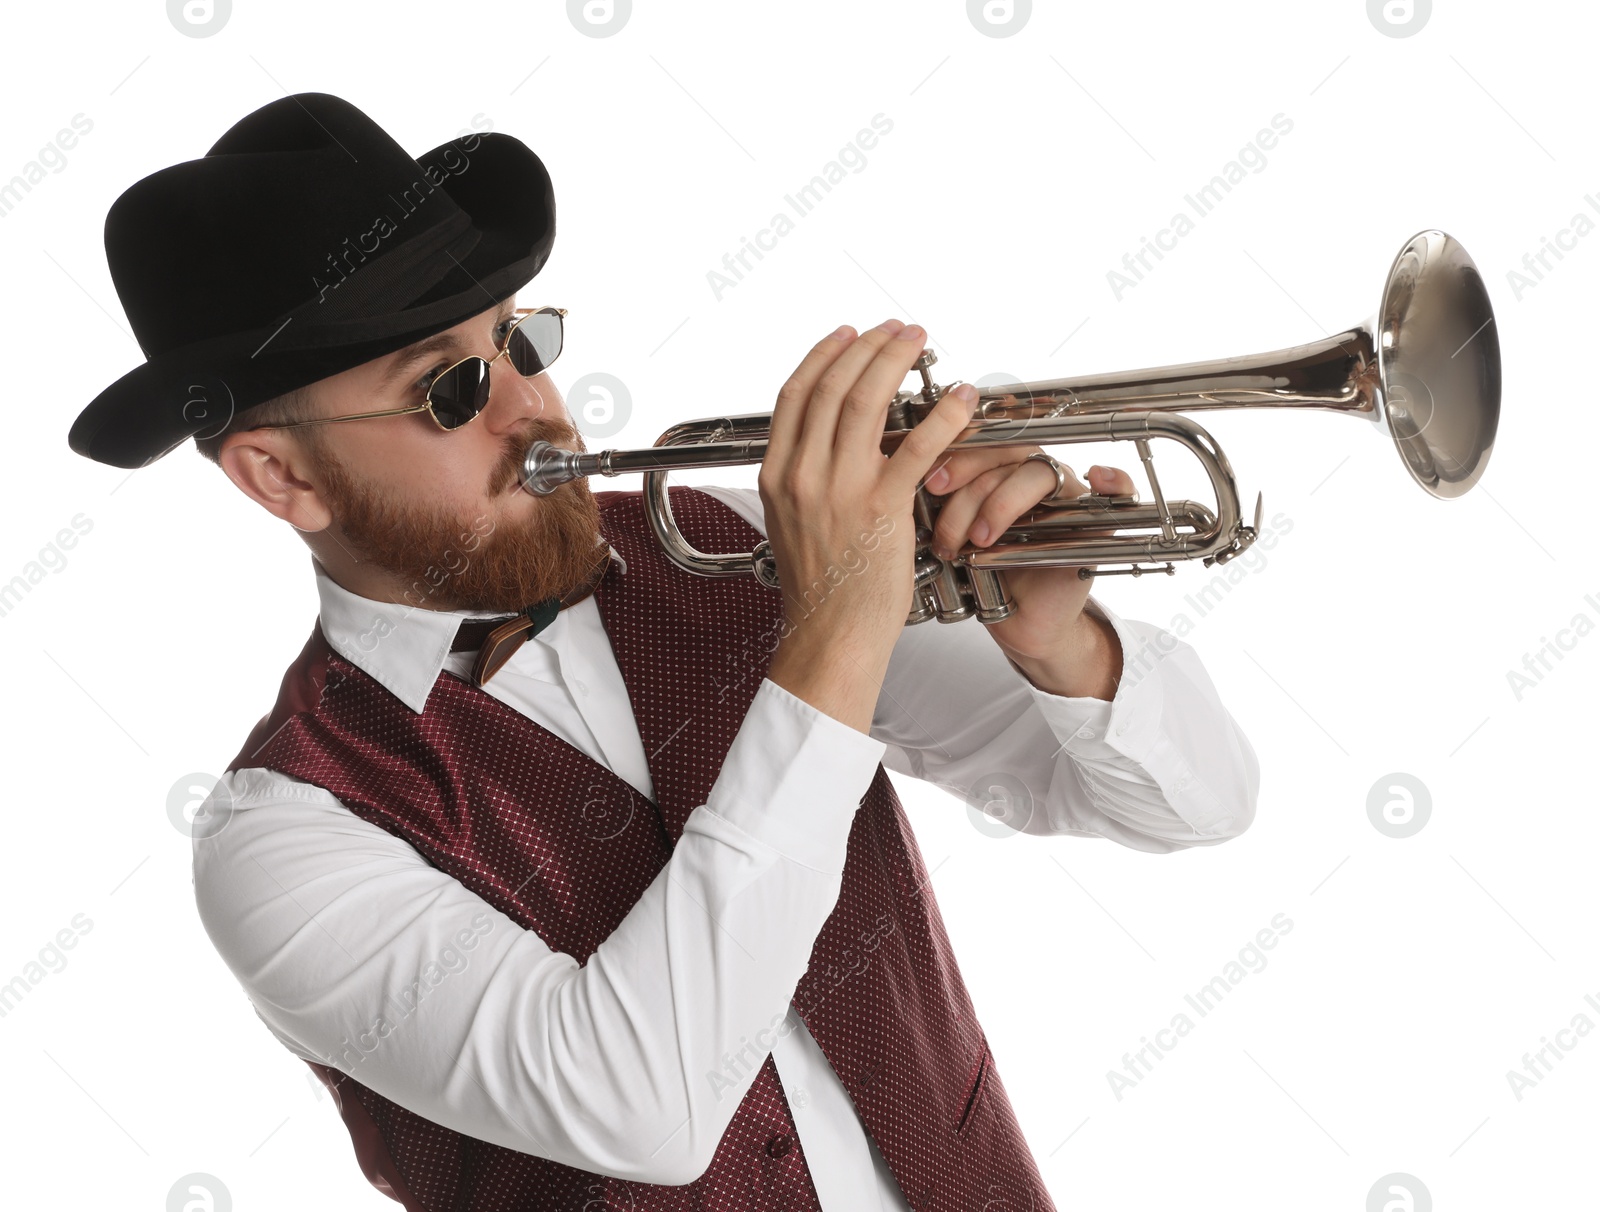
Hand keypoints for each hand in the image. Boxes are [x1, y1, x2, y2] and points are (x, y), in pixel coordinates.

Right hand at [759, 318, 979, 730]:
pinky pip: (916, 446)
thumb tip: (824, 441)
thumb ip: (802, 478)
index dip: (825, 354)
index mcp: (777, 474)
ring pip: (867, 402)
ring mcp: (838, 490)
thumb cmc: (820, 587)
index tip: (849, 334)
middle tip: (896, 329)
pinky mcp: (880, 509)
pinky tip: (962, 399)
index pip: (796, 393)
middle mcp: (802, 475)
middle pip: (833, 386)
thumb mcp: (791, 521)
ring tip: (920, 341)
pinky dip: (943, 415)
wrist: (829, 636)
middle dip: (868, 345)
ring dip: (897, 361)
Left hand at [925, 446, 1137, 698]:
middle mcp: (1032, 473)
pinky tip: (1099, 477)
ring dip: (1001, 504)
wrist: (1016, 622)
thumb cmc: (984, 575)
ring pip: (1038, 473)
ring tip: (976, 541)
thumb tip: (902, 474)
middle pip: (1006, 451)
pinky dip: (1114, 479)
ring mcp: (1065, 494)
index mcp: (997, 467)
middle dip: (970, 482)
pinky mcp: (1094, 521)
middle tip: (944, 518)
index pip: (981, 438)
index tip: (929, 482)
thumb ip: (937, 503)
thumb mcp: (950, 535)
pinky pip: (1119, 489)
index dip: (956, 453)